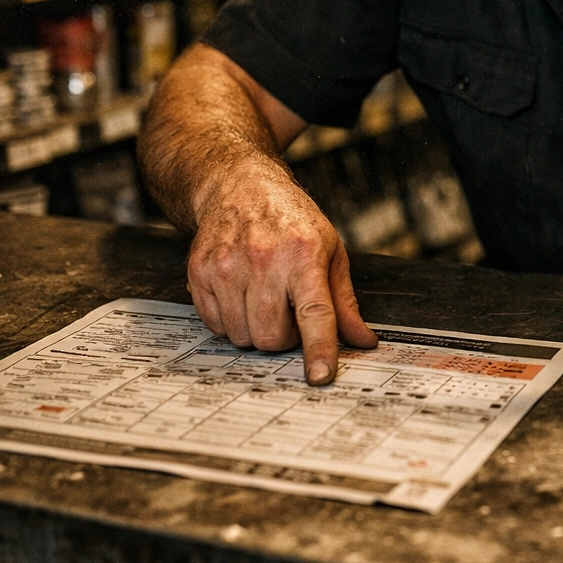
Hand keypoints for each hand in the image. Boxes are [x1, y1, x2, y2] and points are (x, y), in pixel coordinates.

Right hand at [187, 161, 376, 382]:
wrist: (239, 185)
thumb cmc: (290, 219)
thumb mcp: (330, 251)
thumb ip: (343, 302)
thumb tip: (362, 340)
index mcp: (304, 255)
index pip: (314, 313)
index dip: (317, 349)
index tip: (320, 377)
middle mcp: (263, 261)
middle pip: (272, 337)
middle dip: (284, 338)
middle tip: (289, 311)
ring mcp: (227, 267)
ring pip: (242, 337)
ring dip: (256, 330)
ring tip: (264, 297)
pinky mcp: (199, 272)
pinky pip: (215, 326)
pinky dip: (230, 320)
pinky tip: (239, 292)